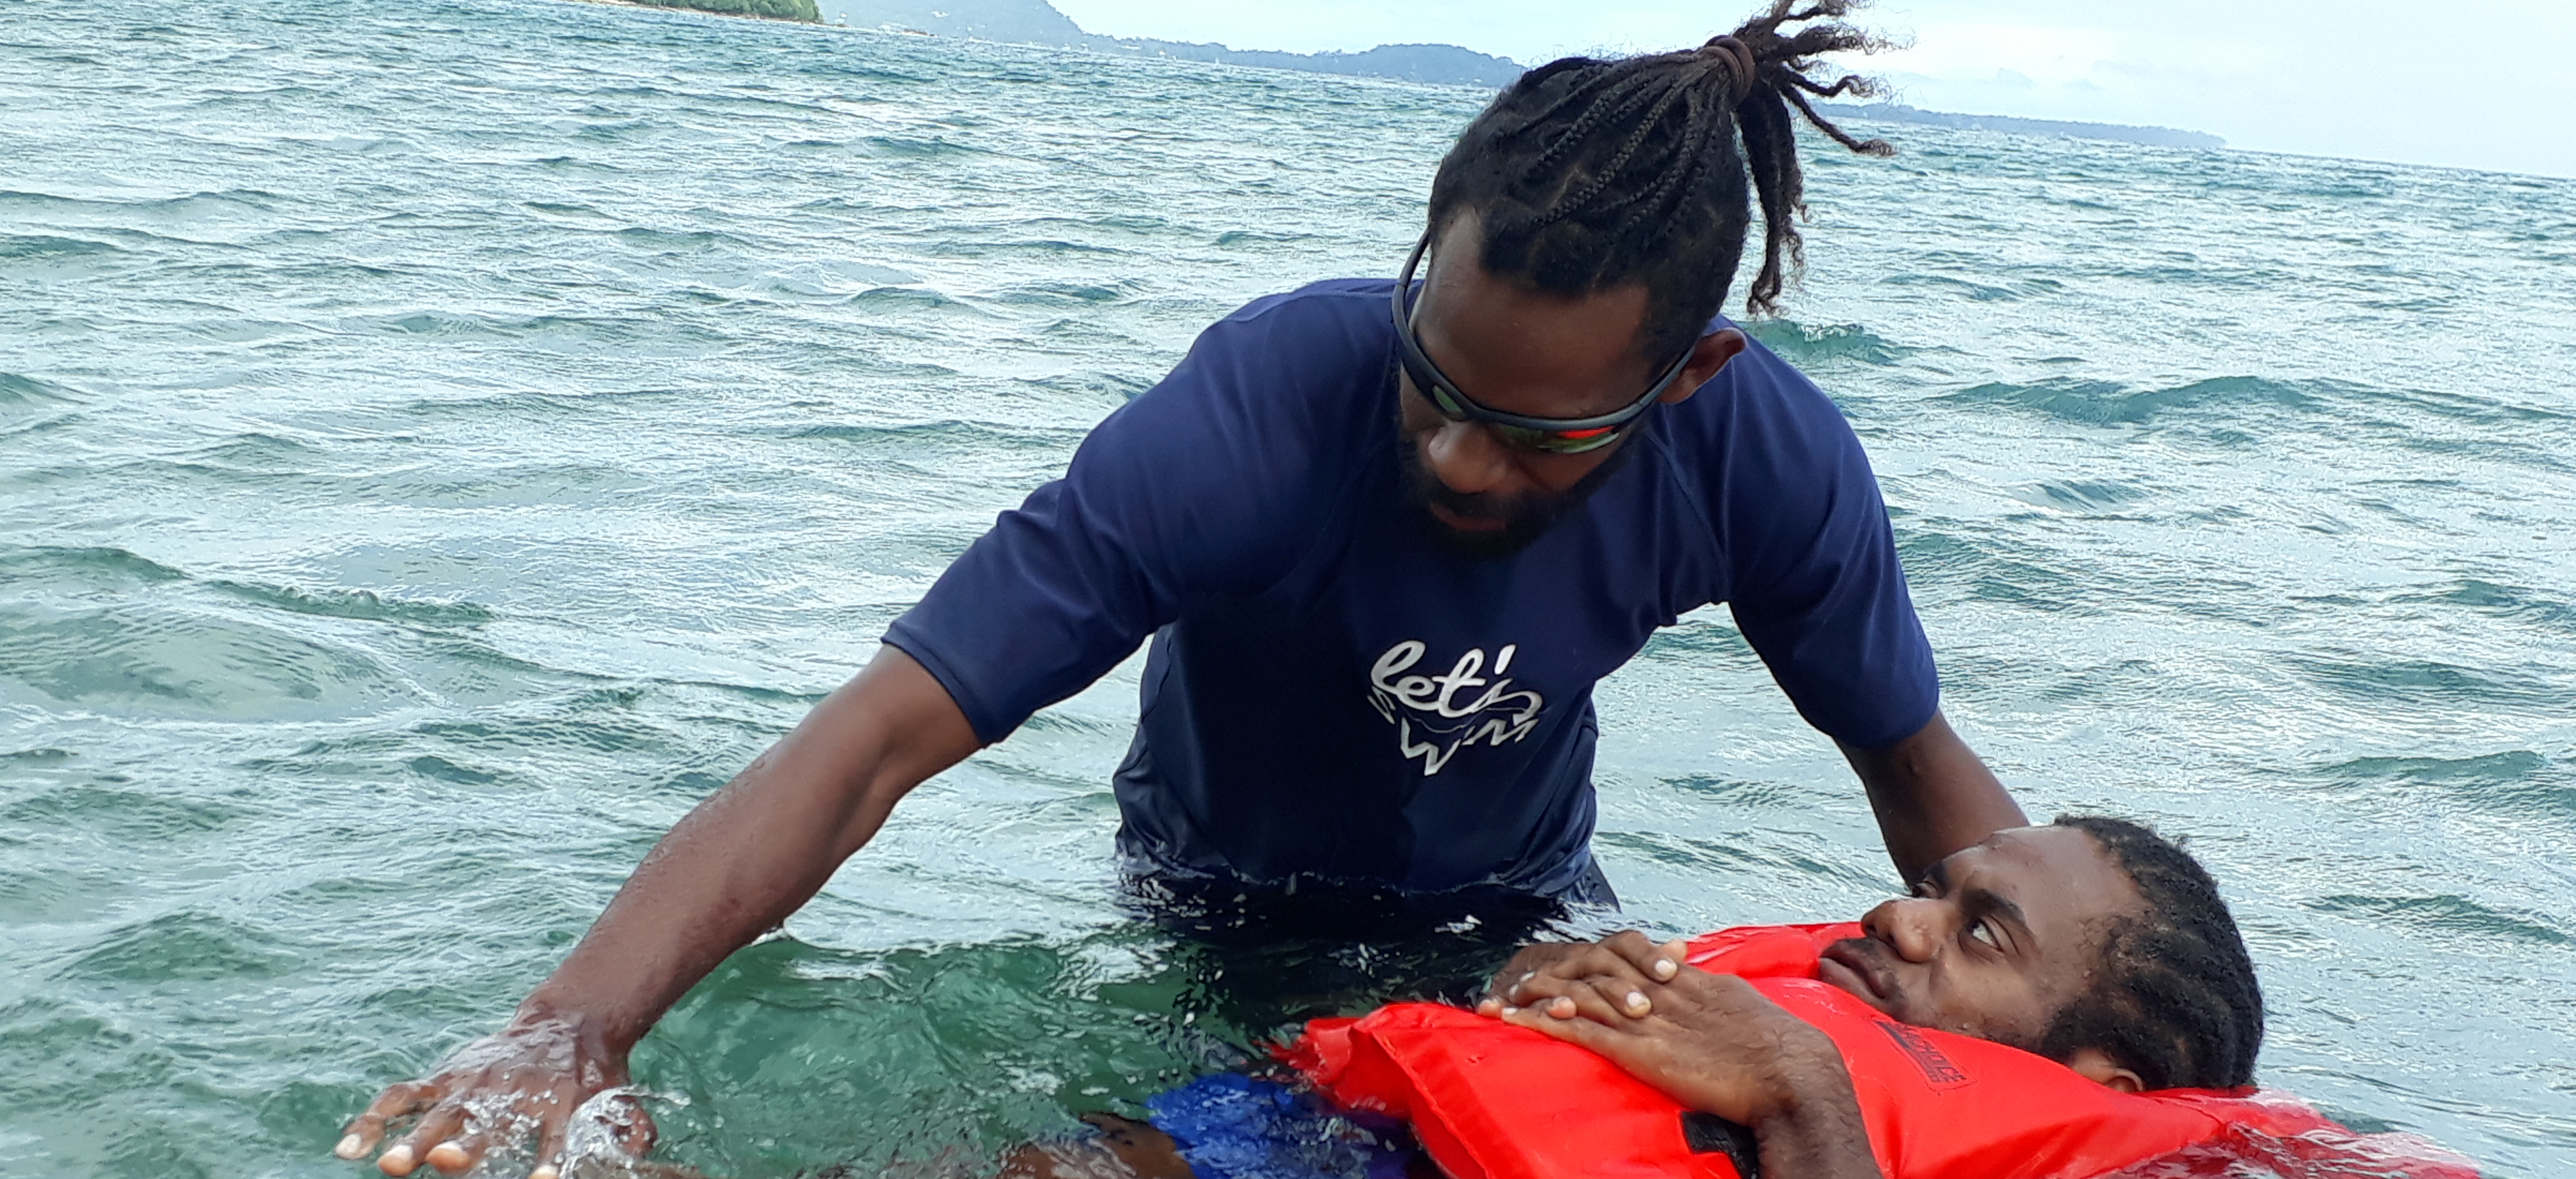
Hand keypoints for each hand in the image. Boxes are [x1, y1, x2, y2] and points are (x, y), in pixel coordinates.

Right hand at [334, 1014, 650, 1177]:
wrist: (570, 1023)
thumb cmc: (592, 1076)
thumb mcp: (620, 1099)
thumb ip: (630, 1129)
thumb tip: (640, 1149)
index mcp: (560, 1104)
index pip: (556, 1140)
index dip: (549, 1163)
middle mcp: (513, 1093)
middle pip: (486, 1124)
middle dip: (463, 1148)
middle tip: (439, 1165)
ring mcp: (474, 1082)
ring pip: (439, 1110)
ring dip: (413, 1138)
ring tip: (389, 1165)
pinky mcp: (447, 1076)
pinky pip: (403, 1095)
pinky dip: (375, 1118)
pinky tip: (349, 1147)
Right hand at [1478, 931, 1688, 1023]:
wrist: (1517, 976)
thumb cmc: (1575, 978)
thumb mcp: (1614, 970)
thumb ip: (1647, 961)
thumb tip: (1682, 946)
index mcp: (1601, 953)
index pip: (1626, 944)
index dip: (1648, 954)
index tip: (1672, 971)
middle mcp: (1575, 958)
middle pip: (1599, 961)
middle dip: (1620, 986)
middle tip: (1643, 1008)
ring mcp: (1546, 973)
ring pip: (1568, 981)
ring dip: (1581, 996)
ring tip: (1600, 1012)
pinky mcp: (1520, 992)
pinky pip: (1530, 996)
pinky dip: (1539, 1005)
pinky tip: (1557, 1012)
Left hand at [1497, 967, 1848, 1130]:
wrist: (1790, 1074)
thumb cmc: (1779, 1048)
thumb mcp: (1739, 1005)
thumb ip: (1711, 990)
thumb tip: (1695, 978)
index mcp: (1685, 979)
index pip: (1627, 956)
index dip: (1594, 958)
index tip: (1570, 964)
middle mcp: (1661, 990)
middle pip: (1596, 966)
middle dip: (1557, 970)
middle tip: (1524, 977)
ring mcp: (1649, 1019)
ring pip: (1581, 993)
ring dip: (1538, 993)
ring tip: (1505, 998)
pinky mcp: (1642, 1051)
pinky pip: (1582, 1031)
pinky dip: (1545, 1023)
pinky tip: (1519, 1022)